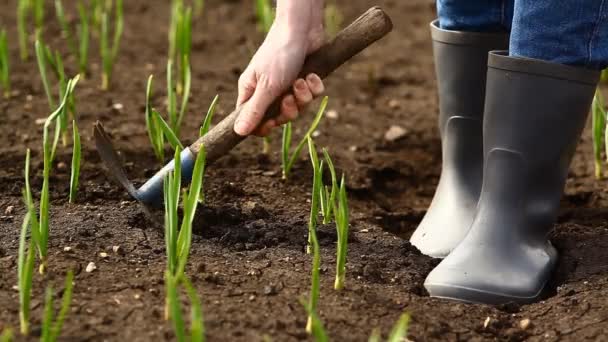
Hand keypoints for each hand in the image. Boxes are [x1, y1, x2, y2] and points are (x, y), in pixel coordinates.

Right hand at [234, 3, 325, 136]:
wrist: (302, 30)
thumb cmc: (278, 55)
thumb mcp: (266, 87)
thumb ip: (254, 111)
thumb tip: (239, 132)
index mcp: (251, 91)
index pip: (252, 120)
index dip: (263, 126)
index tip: (272, 124)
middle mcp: (268, 90)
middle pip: (279, 117)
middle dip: (288, 111)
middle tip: (289, 98)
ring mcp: (287, 85)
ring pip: (298, 108)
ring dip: (302, 97)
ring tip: (301, 81)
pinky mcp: (305, 80)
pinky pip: (312, 96)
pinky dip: (314, 87)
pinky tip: (311, 75)